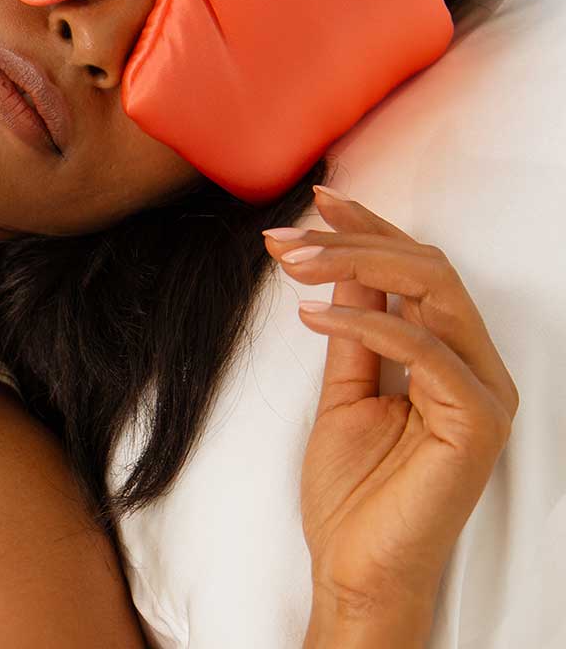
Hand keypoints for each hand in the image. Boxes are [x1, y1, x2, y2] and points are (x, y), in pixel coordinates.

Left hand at [262, 188, 519, 618]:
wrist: (356, 567)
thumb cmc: (353, 487)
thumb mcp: (344, 387)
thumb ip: (353, 329)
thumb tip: (344, 268)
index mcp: (449, 355)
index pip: (417, 269)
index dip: (369, 228)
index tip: (317, 203)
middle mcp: (475, 365)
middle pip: (427, 267)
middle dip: (353, 240)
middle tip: (287, 236)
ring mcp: (481, 391)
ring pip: (432, 289)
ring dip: (352, 265)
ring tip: (291, 263)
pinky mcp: (475, 420)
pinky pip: (423, 348)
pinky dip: (363, 322)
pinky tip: (310, 316)